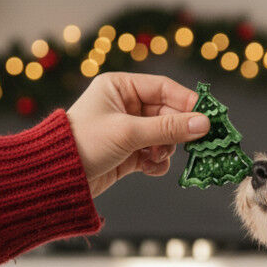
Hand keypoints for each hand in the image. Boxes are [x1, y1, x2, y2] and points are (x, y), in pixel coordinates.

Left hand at [66, 72, 209, 196]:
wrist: (58, 178)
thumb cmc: (86, 143)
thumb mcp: (129, 132)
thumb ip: (169, 128)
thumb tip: (204, 124)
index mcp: (120, 87)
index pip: (164, 88)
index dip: (188, 102)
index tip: (208, 116)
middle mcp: (125, 106)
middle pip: (167, 114)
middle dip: (177, 131)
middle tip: (197, 143)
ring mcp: (127, 130)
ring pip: (163, 136)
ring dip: (166, 148)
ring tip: (155, 157)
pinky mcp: (128, 153)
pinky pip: (154, 154)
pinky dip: (156, 162)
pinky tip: (150, 168)